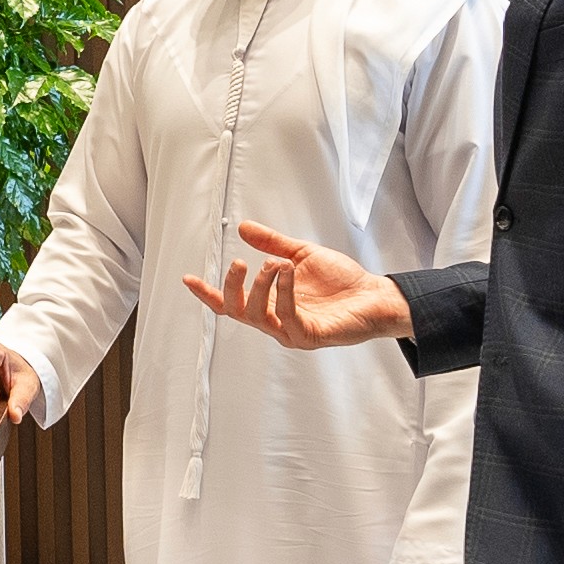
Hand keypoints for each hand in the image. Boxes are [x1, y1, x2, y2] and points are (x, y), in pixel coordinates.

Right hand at [181, 222, 413, 350]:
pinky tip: (286, 271)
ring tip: (273, 263)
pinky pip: (286, 317)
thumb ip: (272, 244)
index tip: (188, 278)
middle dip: (233, 286)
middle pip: (237, 311)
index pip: (231, 304)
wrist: (375, 295)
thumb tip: (243, 228)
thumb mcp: (300, 254)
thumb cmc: (342, 281)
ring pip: (257, 315)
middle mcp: (276, 321)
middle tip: (241, 262)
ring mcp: (291, 332)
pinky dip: (282, 292)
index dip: (208, 293)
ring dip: (260, 286)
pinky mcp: (309, 336)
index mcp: (271, 304)